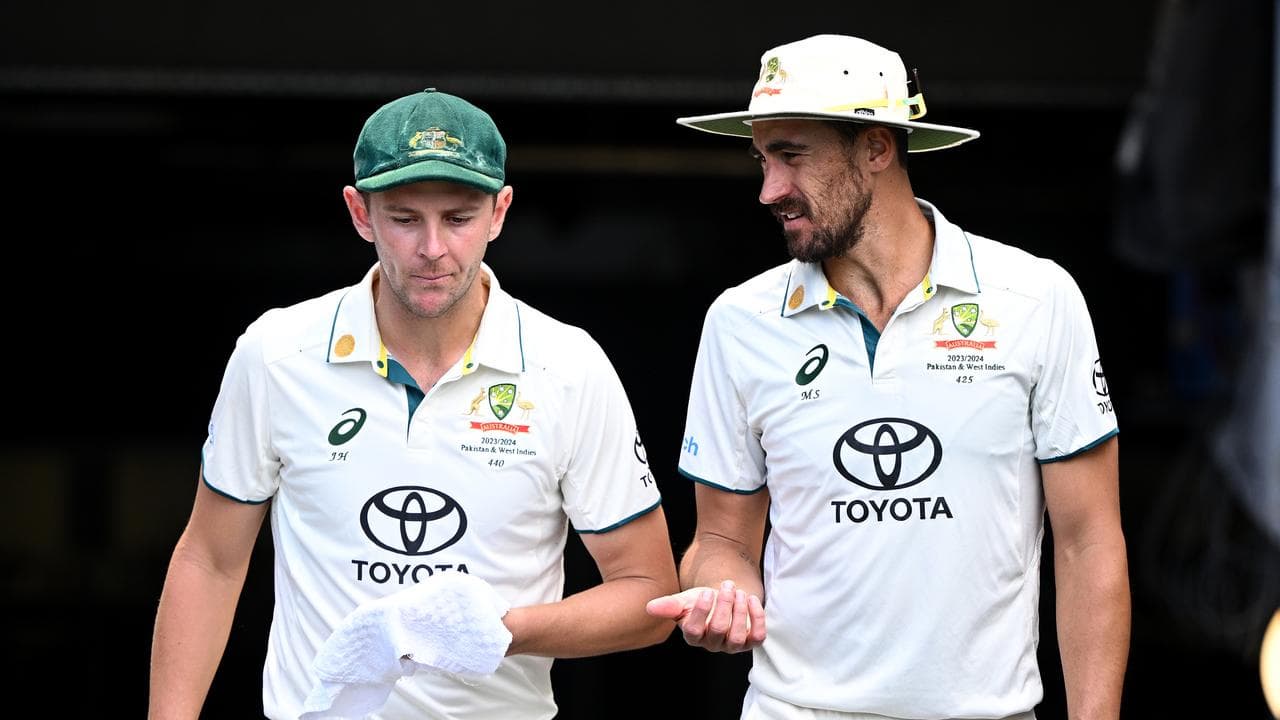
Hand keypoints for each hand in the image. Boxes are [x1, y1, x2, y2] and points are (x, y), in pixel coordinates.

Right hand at [645, 580, 765, 652]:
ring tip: (739, 592)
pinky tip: (752, 600)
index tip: (707, 592)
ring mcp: (733, 645)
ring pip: (737, 637)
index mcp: (693, 635)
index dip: (700, 612)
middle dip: (724, 605)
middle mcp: (712, 644)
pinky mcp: (751, 641)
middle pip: (718, 630)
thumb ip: (669, 605)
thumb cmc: (703, 601)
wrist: (724, 599)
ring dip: (740, 612)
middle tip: (727, 586)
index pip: (694, 630)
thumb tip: (650, 607)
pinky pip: (758, 637)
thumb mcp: (685, 600)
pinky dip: (757, 618)